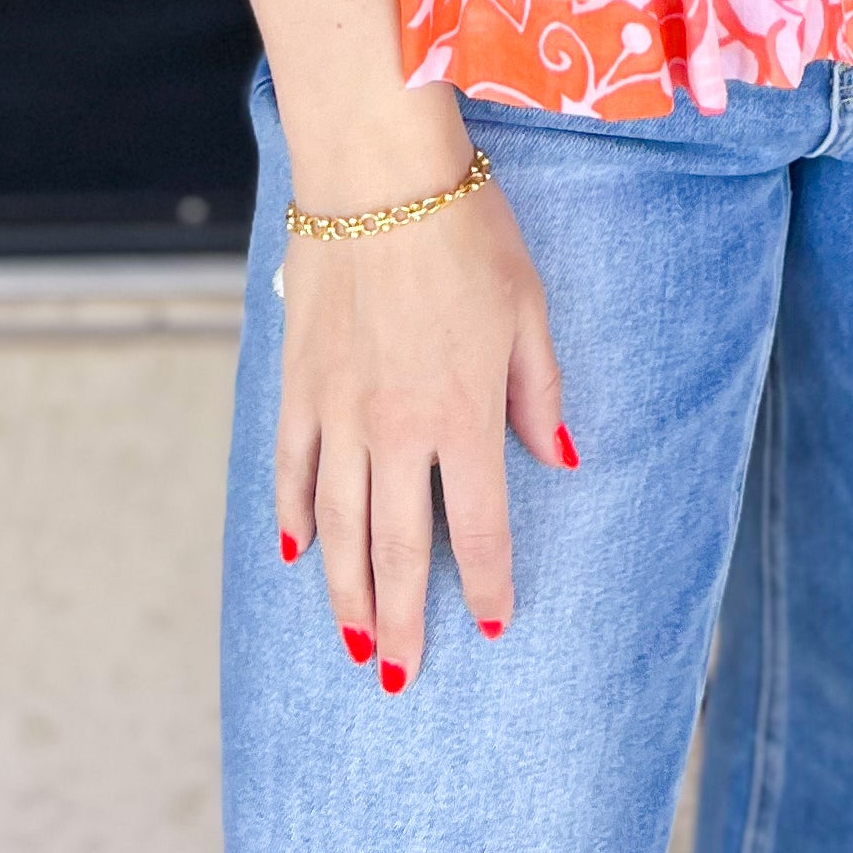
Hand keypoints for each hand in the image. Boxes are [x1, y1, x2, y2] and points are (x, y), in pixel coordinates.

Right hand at [274, 146, 570, 691]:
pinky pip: (292, 470)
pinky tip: (300, 554)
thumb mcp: (528, 307)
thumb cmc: (466, 231)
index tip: (492, 624)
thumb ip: (539, 393)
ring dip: (346, 593)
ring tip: (354, 641)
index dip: (489, 585)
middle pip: (400, 551)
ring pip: (340, 527)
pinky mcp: (298, 385)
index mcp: (464, 415)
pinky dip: (294, 518)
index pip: (481, 528)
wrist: (377, 176)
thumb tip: (561, 459)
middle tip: (400, 676)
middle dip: (403, 622)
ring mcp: (339, 411)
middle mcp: (397, 430)